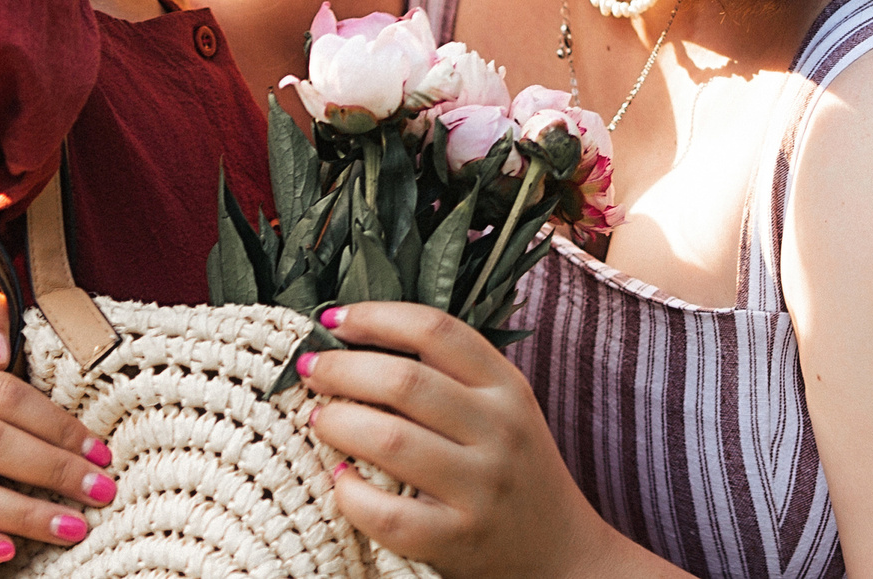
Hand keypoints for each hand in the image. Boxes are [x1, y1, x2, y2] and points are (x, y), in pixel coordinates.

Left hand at [298, 302, 654, 578]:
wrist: (562, 555)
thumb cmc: (515, 471)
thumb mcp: (503, 409)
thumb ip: (451, 375)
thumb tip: (359, 339)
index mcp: (507, 387)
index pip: (435, 329)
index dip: (375, 317)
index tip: (333, 321)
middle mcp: (499, 431)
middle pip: (404, 380)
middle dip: (341, 369)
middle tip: (310, 369)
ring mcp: (481, 488)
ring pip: (391, 440)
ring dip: (338, 422)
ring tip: (318, 418)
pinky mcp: (460, 540)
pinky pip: (389, 514)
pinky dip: (352, 494)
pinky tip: (340, 480)